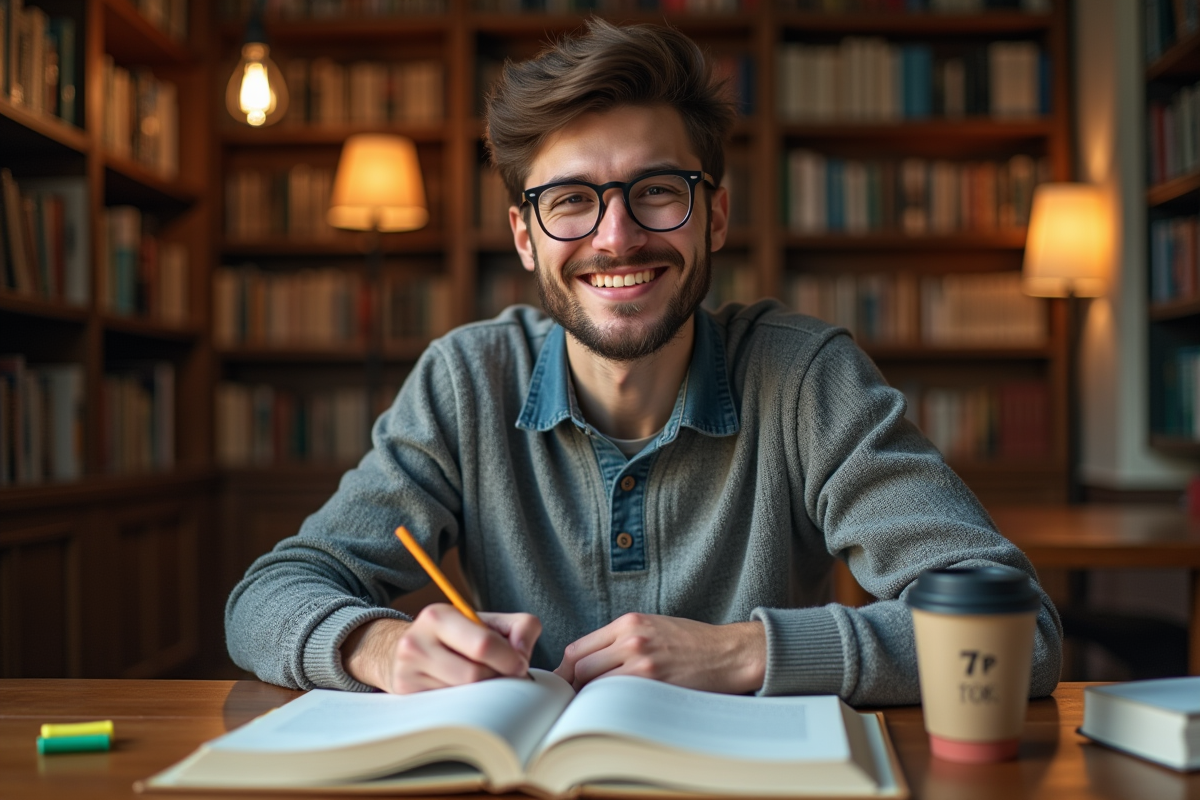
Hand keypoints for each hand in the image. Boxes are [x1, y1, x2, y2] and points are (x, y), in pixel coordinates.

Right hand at [341, 604, 541, 693]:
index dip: (510, 659)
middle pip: (474, 676)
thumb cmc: (457, 637)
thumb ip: (520, 627)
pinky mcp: (406, 696)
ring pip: (462, 696)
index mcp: (439, 616)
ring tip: (485, 682)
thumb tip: (522, 655)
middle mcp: (416, 642)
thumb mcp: (487, 622)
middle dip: (498, 678)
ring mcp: (407, 672)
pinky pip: (449, 709)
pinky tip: (466, 693)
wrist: (404, 650)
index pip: (484, 644)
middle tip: (505, 677)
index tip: (519, 664)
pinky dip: (466, 704)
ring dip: (484, 693)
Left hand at [554, 614, 764, 693]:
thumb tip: (588, 662)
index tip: (566, 683)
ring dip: (591, 699)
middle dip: (574, 687)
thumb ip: (621, 639)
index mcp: (628, 623)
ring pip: (596, 685)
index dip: (566, 670)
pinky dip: (611, 706)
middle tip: (577, 701)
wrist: (727, 653)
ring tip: (595, 708)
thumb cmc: (691, 641)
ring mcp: (642, 663)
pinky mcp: (654, 683)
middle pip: (580, 668)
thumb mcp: (653, 626)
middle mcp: (631, 640)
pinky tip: (615, 711)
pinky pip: (618, 699)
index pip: (578, 648)